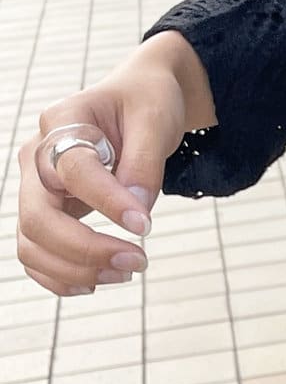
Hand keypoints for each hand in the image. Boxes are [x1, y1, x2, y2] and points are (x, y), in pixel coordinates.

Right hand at [15, 36, 204, 296]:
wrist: (136, 102)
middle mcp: (38, 157)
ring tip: (128, 273)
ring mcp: (37, 187)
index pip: (74, 171)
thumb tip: (137, 212)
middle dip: (85, 249)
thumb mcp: (156, 119)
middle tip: (138, 261)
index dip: (107, 202)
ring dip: (74, 269)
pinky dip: (59, 276)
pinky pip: (35, 253)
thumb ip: (145, 162)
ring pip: (31, 242)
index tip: (145, 226)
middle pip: (37, 216)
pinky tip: (97, 281)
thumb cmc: (146, 103)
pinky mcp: (46, 211)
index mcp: (64, 124)